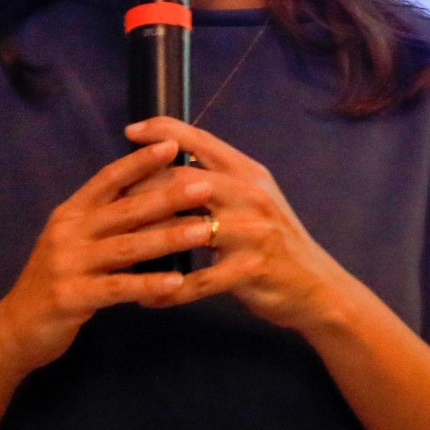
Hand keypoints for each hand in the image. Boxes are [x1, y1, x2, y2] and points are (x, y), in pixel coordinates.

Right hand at [0, 139, 226, 373]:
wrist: (16, 328)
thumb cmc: (59, 281)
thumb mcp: (77, 243)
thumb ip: (107, 221)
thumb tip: (154, 194)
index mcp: (71, 214)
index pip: (108, 179)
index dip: (139, 162)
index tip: (173, 144)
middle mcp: (68, 232)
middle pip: (124, 209)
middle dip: (167, 195)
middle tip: (205, 185)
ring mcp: (67, 264)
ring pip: (126, 246)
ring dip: (167, 237)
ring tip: (203, 230)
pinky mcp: (70, 297)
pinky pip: (117, 288)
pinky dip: (148, 284)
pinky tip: (177, 283)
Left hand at [123, 117, 357, 334]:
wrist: (316, 286)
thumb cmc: (276, 241)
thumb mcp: (255, 200)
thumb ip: (220, 181)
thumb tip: (168, 166)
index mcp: (249, 173)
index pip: (201, 140)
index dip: (163, 131)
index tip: (130, 131)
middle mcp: (251, 195)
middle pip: (182, 182)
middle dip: (141, 193)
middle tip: (112, 208)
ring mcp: (252, 232)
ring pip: (184, 229)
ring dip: (147, 244)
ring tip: (118, 254)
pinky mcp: (250, 269)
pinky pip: (197, 280)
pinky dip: (168, 291)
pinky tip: (147, 298)